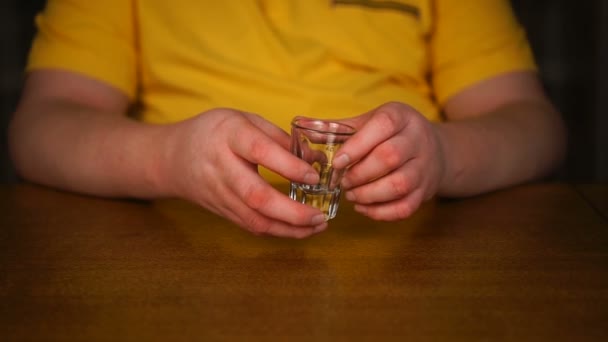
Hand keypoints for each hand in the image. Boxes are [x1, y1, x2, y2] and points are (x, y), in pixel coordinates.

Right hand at [163, 108, 327, 237]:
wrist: (173, 157)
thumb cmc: (215, 133)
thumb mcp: (244, 120)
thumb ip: (278, 138)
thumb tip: (315, 159)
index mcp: (229, 135)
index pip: (260, 152)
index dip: (288, 166)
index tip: (314, 176)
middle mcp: (221, 167)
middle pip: (257, 196)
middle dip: (293, 212)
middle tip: (320, 216)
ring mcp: (219, 193)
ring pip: (254, 219)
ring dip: (289, 229)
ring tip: (318, 226)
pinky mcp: (221, 211)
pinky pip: (251, 226)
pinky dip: (277, 231)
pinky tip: (299, 230)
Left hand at [332, 102, 445, 220]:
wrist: (434, 150)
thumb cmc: (391, 135)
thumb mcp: (369, 122)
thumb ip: (338, 128)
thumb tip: (300, 124)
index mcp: (401, 117)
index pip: (383, 125)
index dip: (357, 146)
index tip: (337, 162)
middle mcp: (417, 140)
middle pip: (390, 157)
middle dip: (360, 174)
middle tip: (342, 182)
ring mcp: (424, 167)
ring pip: (399, 184)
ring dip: (368, 195)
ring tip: (351, 195)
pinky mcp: (425, 192)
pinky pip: (405, 207)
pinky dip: (380, 212)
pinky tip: (364, 207)